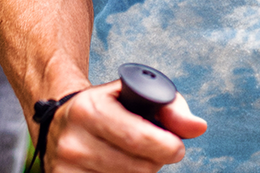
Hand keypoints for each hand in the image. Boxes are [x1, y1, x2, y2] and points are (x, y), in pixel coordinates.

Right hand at [47, 79, 206, 171]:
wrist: (60, 122)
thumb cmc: (108, 107)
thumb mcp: (134, 95)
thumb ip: (170, 107)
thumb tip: (198, 127)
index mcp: (89, 110)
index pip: (138, 139)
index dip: (166, 146)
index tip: (177, 147)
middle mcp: (74, 141)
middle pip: (138, 168)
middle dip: (156, 160)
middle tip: (155, 150)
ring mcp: (66, 169)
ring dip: (142, 172)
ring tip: (134, 156)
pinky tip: (118, 167)